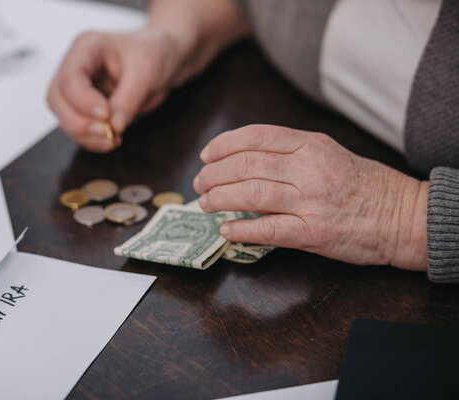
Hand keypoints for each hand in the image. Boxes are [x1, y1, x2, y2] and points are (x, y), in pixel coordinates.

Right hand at [46, 28, 187, 152]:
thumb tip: (114, 126)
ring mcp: (77, 88)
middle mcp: (75, 66)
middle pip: (57, 99)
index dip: (84, 101)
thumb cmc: (154, 54)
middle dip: (78, 122)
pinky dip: (91, 139)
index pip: (70, 77)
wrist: (164, 60)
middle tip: (106, 133)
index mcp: (87, 47)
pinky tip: (112, 141)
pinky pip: (77, 128)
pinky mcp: (84, 107)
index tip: (106, 116)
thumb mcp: (147, 73)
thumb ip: (128, 100)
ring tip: (113, 140)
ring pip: (63, 117)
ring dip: (85, 135)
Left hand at [193, 125, 428, 270]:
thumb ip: (290, 153)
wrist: (402, 216)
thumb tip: (245, 160)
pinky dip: (241, 230)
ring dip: (219, 199)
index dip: (223, 145)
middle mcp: (307, 169)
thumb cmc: (364, 184)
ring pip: (249, 194)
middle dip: (213, 174)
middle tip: (200, 183)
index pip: (255, 137)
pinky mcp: (312, 232)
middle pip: (245, 165)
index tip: (207, 154)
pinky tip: (226, 230)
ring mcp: (309, 201)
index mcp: (310, 145)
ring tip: (206, 204)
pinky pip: (267, 229)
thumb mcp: (329, 153)